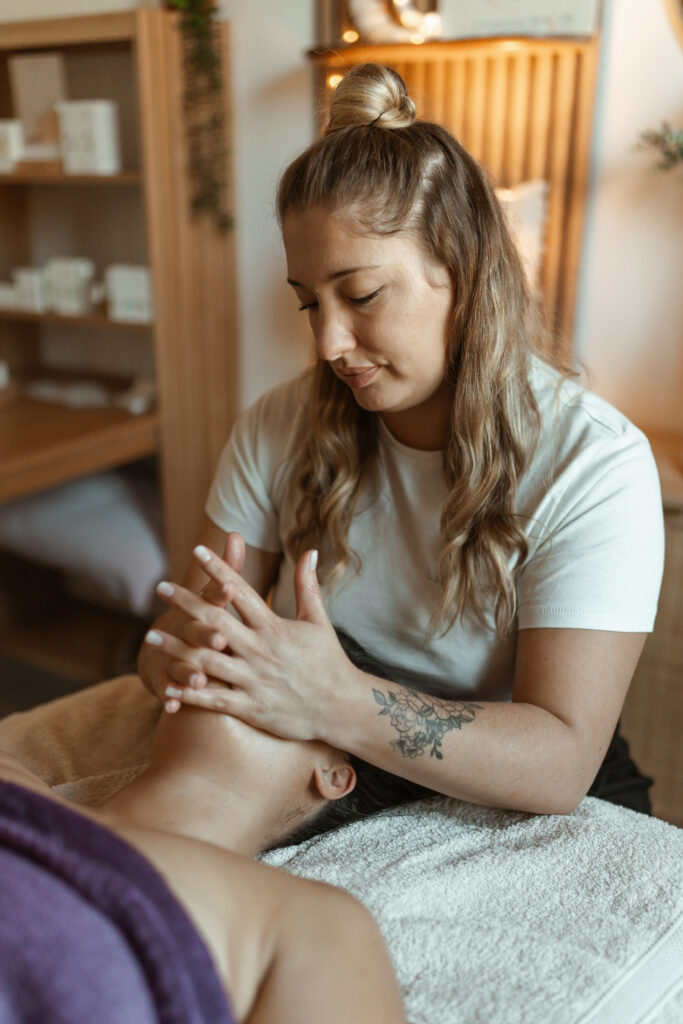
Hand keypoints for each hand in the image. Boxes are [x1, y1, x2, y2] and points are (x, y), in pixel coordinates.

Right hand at [138, 532, 245, 708]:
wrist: (162, 645)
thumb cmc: (198, 616)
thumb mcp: (212, 594)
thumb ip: (226, 569)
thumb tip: (237, 533)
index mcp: (203, 613)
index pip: (213, 600)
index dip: (220, 593)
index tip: (230, 587)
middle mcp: (187, 634)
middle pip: (196, 633)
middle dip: (206, 635)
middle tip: (220, 637)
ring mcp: (174, 658)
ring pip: (182, 664)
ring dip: (188, 669)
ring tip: (198, 676)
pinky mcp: (165, 681)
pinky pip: (169, 691)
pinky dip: (170, 696)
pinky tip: (172, 705)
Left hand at [148, 545, 354, 742]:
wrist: (340, 707)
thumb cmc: (329, 662)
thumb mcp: (318, 620)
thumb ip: (308, 586)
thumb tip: (309, 551)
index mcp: (274, 626)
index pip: (240, 592)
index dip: (218, 570)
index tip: (197, 552)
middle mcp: (259, 650)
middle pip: (215, 622)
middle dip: (186, 603)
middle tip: (161, 587)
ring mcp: (253, 679)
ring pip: (206, 661)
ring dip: (176, 648)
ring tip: (150, 635)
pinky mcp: (250, 707)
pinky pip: (214, 700)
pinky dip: (189, 694)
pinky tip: (167, 687)